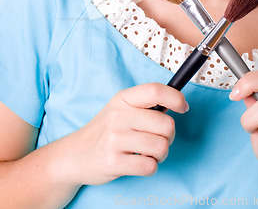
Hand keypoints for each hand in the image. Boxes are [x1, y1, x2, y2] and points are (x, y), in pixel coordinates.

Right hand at [63, 82, 187, 186]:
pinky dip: (150, 167)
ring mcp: (115, 139)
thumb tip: (178, 104)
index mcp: (123, 99)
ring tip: (147, 152)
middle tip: (158, 139)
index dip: (175, 98)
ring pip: (161, 147)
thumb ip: (145, 105)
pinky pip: (150, 166)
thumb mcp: (120, 108)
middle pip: (166, 124)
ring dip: (160, 154)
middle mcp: (119, 115)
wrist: (74, 155)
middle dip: (169, 136)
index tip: (183, 107)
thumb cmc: (105, 131)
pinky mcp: (113, 162)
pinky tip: (138, 162)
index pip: (155, 91)